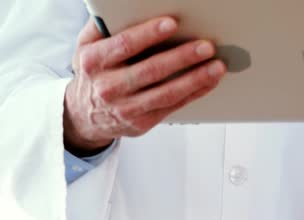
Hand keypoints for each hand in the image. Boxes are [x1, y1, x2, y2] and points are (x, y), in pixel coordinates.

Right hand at [64, 17, 225, 154]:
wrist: (85, 116)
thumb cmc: (94, 75)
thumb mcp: (86, 48)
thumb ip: (104, 28)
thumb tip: (122, 7)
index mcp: (94, 62)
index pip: (125, 45)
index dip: (149, 34)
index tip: (171, 24)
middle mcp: (109, 87)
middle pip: (152, 70)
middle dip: (182, 57)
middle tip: (205, 47)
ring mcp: (127, 108)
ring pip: (167, 92)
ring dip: (196, 79)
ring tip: (216, 66)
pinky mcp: (142, 122)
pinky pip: (174, 106)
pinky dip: (195, 93)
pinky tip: (209, 82)